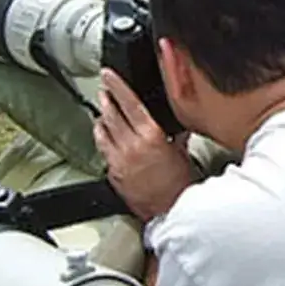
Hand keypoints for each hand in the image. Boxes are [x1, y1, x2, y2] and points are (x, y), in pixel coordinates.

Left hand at [93, 68, 191, 222]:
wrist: (169, 210)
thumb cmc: (180, 185)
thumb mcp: (182, 154)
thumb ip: (177, 137)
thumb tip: (179, 126)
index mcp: (151, 136)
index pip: (129, 103)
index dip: (117, 86)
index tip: (108, 75)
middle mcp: (132, 146)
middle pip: (111, 115)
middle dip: (106, 100)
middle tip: (103, 90)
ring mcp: (119, 160)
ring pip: (103, 132)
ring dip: (102, 119)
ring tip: (102, 111)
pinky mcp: (114, 173)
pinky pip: (104, 151)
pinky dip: (103, 141)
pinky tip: (105, 137)